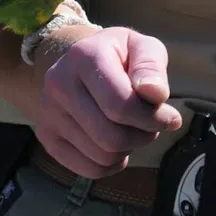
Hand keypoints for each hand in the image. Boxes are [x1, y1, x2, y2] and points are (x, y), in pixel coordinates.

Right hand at [31, 26, 183, 177]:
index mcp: (84, 56)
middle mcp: (58, 84)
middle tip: (152, 125)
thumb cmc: (119, 55)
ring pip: (101, 156)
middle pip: (110, 136)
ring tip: (133, 129)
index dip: (152, 118)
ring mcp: (47, 112)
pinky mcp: (46, 136)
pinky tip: (118, 146)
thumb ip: (152, 67)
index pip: (120, 105)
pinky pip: (88, 169)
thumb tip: (156, 95)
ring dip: (128, 149)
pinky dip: (111, 165)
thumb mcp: (142, 47)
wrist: (78, 62)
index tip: (170, 117)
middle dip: (143, 136)